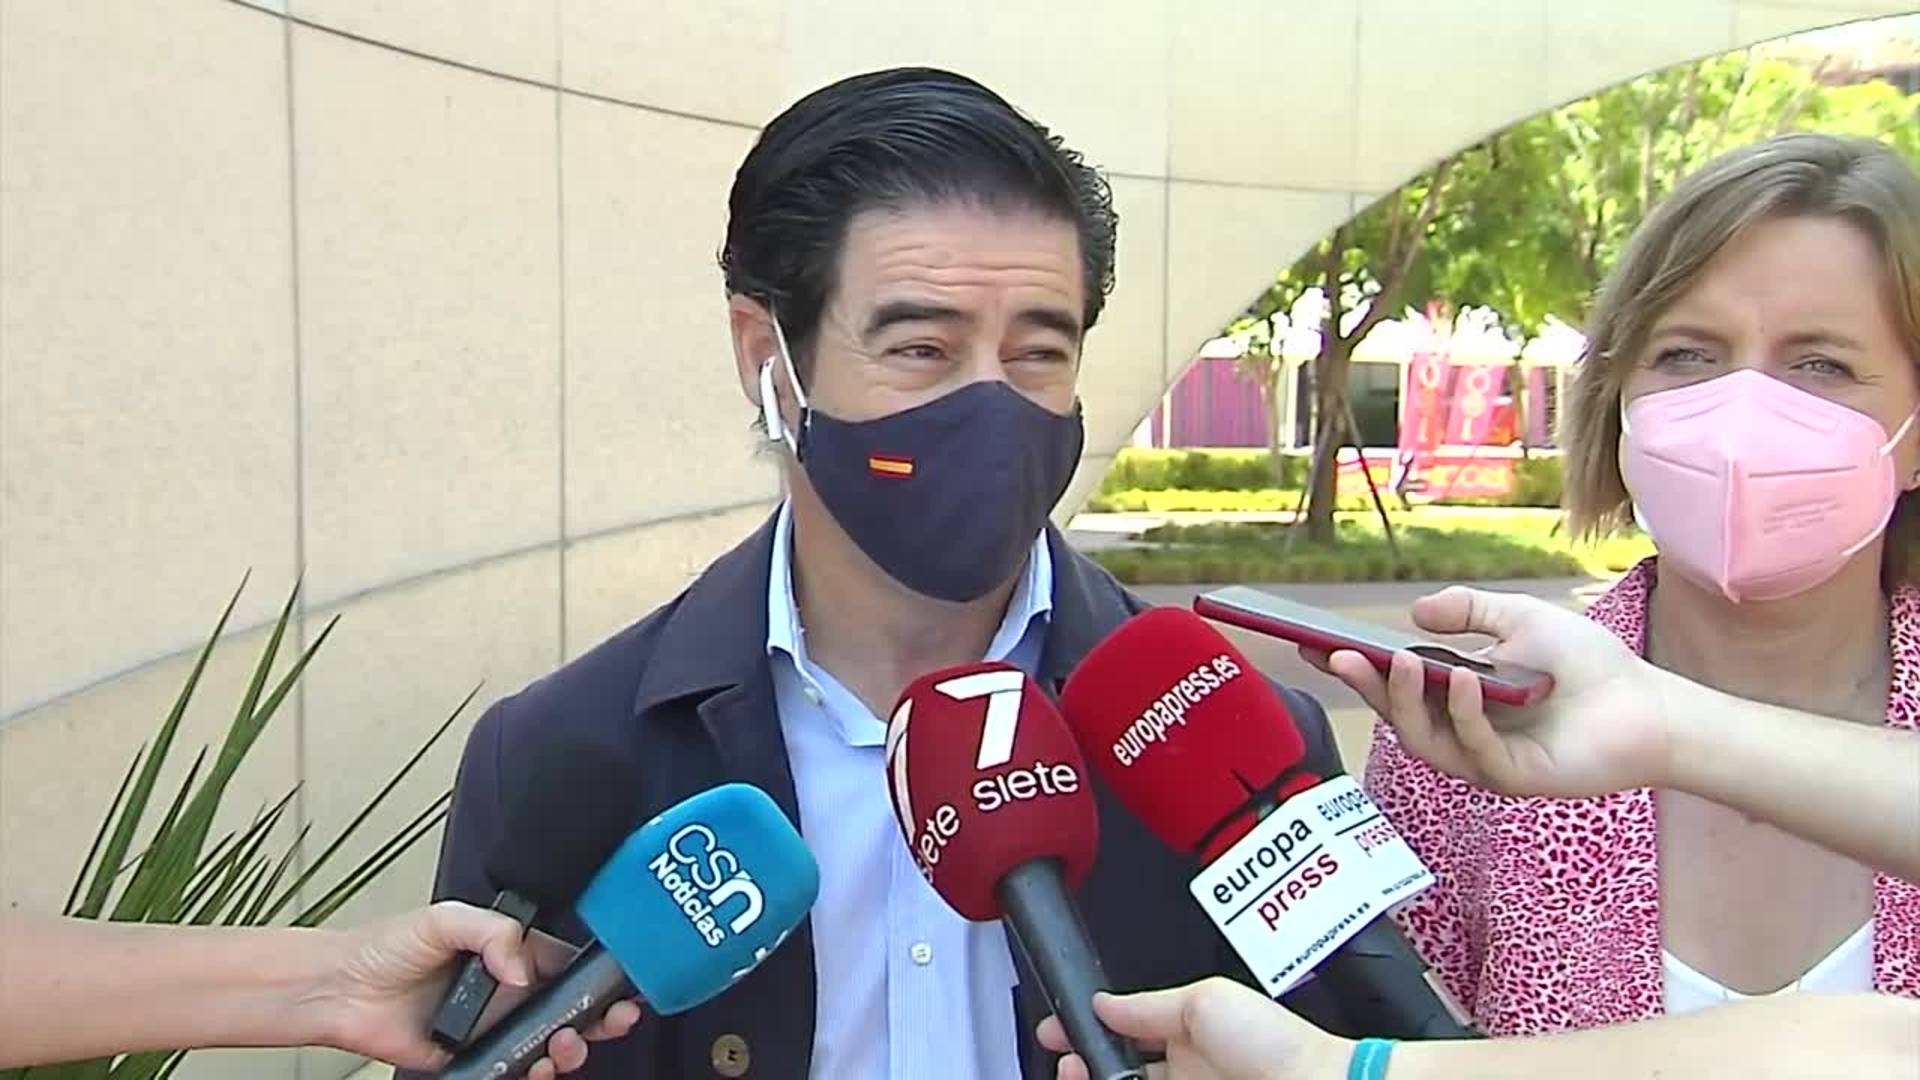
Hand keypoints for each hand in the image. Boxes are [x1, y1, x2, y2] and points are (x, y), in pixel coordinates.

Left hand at [317, 901, 642, 1076]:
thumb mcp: (444, 919)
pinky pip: (511, 1071)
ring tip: (566, 1045)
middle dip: (600, 1019)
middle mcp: (506, 994)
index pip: (566, 966)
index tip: (622, 985)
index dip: (598, 978)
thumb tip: (524, 969)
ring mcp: (491, 1029)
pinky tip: (535, 1067)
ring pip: (548, 1045)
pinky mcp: (471, 1060)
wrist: (341, 990)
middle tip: (612, 1021)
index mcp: (509, 955)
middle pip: (569, 1011)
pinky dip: (530, 1074)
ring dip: (569, 1049)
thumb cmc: (385, 948)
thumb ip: (492, 933)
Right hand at [1036, 979, 1348, 1079]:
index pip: (1124, 1030)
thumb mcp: (1203, 1002)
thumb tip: (1103, 1002)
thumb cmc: (1275, 1045)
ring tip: (1075, 1077)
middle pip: (1119, 1069)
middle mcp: (1185, 1069)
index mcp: (1187, 1032)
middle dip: (1084, 1065)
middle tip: (1065, 1065)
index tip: (1056, 1031)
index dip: (1087, 1031)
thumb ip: (1147, 1005)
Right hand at [1308, 585, 1670, 797]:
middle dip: (1366, 687)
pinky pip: (1476, 751)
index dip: (1357, 669)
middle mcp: (1463, 734)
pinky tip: (1465, 682)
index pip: (1395, 686)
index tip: (1316, 645)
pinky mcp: (1514, 779)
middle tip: (1339, 655)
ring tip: (1401, 661)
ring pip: (1425, 740)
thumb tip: (1414, 616)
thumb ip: (1469, 612)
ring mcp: (1485, 760)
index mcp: (1457, 700)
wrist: (1648, 703)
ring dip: (1407, 702)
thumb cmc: (1587, 664)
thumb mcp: (1519, 618)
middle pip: (1398, 717)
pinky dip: (1465, 715)